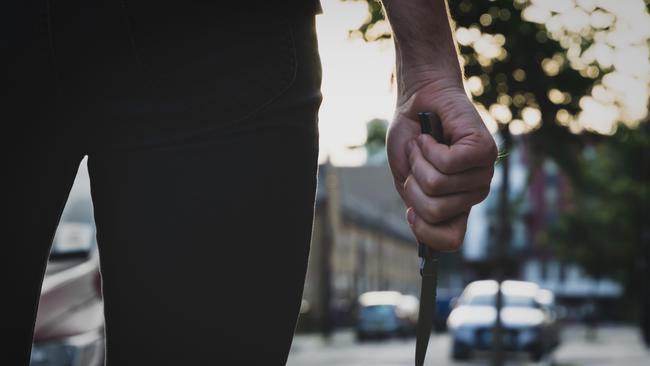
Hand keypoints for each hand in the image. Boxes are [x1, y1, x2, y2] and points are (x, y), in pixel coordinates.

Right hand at [387, 81, 496, 251]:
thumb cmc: (411, 137)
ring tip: (423, 145)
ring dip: (419, 161)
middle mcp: (474, 192)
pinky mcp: (484, 150)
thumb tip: (422, 237)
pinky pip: (448, 164)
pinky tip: (431, 137)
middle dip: (413, 183)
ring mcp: (483, 172)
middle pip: (435, 212)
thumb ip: (415, 206)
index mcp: (457, 205)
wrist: (418, 99)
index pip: (450, 241)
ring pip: (438, 185)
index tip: (410, 209)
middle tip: (416, 161)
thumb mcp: (406, 179)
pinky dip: (428, 148)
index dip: (424, 230)